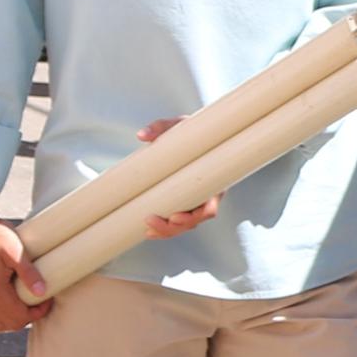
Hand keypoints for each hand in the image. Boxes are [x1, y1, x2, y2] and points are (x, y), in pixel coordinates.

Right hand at [0, 190, 50, 333]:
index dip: (38, 312)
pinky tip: (6, 309)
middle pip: (10, 324)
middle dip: (28, 317)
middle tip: (38, 301)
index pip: (20, 317)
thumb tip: (42, 292)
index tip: (46, 299)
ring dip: (12, 321)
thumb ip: (29, 273)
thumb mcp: (16, 252)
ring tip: (24, 305)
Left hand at [131, 115, 218, 235]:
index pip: (211, 207)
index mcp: (214, 180)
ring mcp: (198, 199)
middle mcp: (209, 194)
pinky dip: (166, 228)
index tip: (175, 216)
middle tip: (150, 221)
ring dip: (168, 231)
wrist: (202, 132)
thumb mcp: (181, 125)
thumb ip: (161, 127)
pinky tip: (150, 231)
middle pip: (195, 221)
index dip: (195, 216)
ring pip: (186, 224)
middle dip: (173, 227)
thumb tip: (141, 135)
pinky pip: (180, 221)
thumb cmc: (195, 130)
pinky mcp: (187, 200)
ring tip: (148, 229)